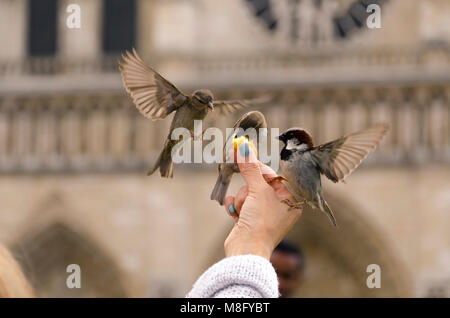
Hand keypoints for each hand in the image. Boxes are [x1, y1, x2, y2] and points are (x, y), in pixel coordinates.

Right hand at [223, 143, 302, 259]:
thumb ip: (250, 167)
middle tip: (245, 192)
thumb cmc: (260, 222)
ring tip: (243, 211)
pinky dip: (235, 206)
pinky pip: (240, 203)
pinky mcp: (250, 219)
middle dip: (248, 190)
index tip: (242, 154)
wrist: (246, 251)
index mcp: (290, 200)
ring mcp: (264, 214)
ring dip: (241, 199)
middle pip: (257, 183)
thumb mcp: (257, 190)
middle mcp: (279, 206)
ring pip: (247, 192)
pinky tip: (235, 214)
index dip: (256, 167)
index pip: (272, 174)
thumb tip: (243, 146)